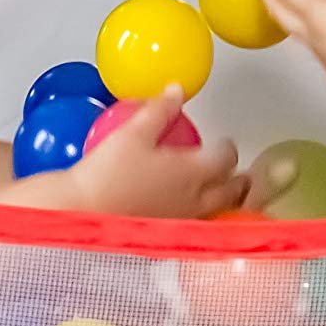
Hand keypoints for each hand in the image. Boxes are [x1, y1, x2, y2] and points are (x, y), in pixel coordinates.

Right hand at [67, 87, 257, 218]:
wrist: (83, 213)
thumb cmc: (108, 174)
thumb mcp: (133, 133)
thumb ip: (159, 110)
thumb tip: (176, 91)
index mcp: (193, 173)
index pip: (225, 159)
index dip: (228, 148)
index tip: (225, 143)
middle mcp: (194, 200)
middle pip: (231, 192)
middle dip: (240, 182)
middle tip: (243, 175)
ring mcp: (181, 221)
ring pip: (217, 213)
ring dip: (226, 202)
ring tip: (226, 196)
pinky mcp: (165, 234)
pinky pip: (195, 224)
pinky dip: (202, 216)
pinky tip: (189, 212)